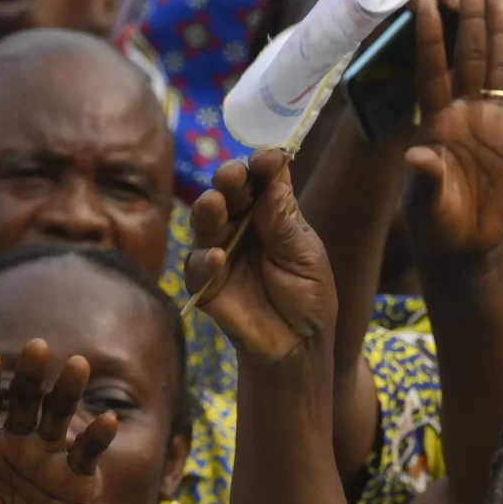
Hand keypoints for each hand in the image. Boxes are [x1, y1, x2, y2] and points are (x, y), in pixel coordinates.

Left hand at [0, 339, 119, 503]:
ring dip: (67, 391)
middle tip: (36, 348)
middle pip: (23, 400)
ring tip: (76, 365)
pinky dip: (97, 437)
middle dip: (29, 375)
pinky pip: (87, 453)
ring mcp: (49, 455)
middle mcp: (16, 440)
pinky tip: (107, 421)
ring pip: (58, 415)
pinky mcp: (77, 477)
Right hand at [186, 149, 336, 364]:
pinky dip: (204, 262)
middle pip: (228, 194)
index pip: (261, 181)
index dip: (261, 166)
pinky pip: (196, 268)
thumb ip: (283, 219)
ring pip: (204, 223)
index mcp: (269, 213)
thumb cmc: (307, 295)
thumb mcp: (305, 254)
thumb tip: (272, 169)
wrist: (299, 344)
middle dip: (228, 181)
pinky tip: (217, 258)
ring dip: (208, 211)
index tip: (265, 159)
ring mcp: (218, 252)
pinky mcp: (204, 284)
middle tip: (231, 175)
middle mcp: (240, 226)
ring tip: (214, 203)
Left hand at [404, 0, 502, 259]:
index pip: (431, 70)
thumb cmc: (436, 225)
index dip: (428, 37)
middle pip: (469, 56)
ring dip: (502, 34)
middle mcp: (465, 111)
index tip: (423, 0)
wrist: (466, 246)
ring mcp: (494, 121)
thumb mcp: (426, 205)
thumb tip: (417, 155)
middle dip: (471, 19)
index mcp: (437, 121)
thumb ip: (425, 178)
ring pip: (499, 67)